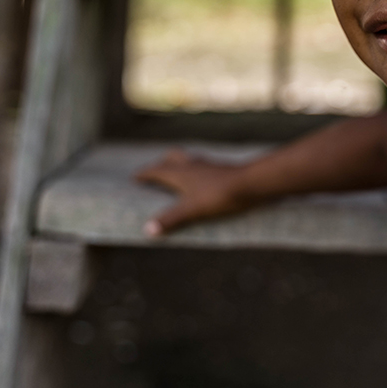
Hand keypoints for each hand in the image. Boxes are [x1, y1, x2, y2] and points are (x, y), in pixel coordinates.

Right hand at [134, 149, 253, 236]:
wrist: (251, 183)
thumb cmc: (219, 195)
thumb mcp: (191, 210)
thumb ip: (170, 219)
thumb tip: (147, 230)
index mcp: (180, 172)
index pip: (157, 170)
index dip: (145, 174)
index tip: (135, 177)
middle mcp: (192, 164)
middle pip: (173, 157)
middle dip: (163, 163)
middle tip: (157, 171)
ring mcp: (209, 166)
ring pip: (190, 160)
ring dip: (182, 166)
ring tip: (180, 176)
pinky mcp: (222, 170)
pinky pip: (205, 168)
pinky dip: (198, 172)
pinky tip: (204, 182)